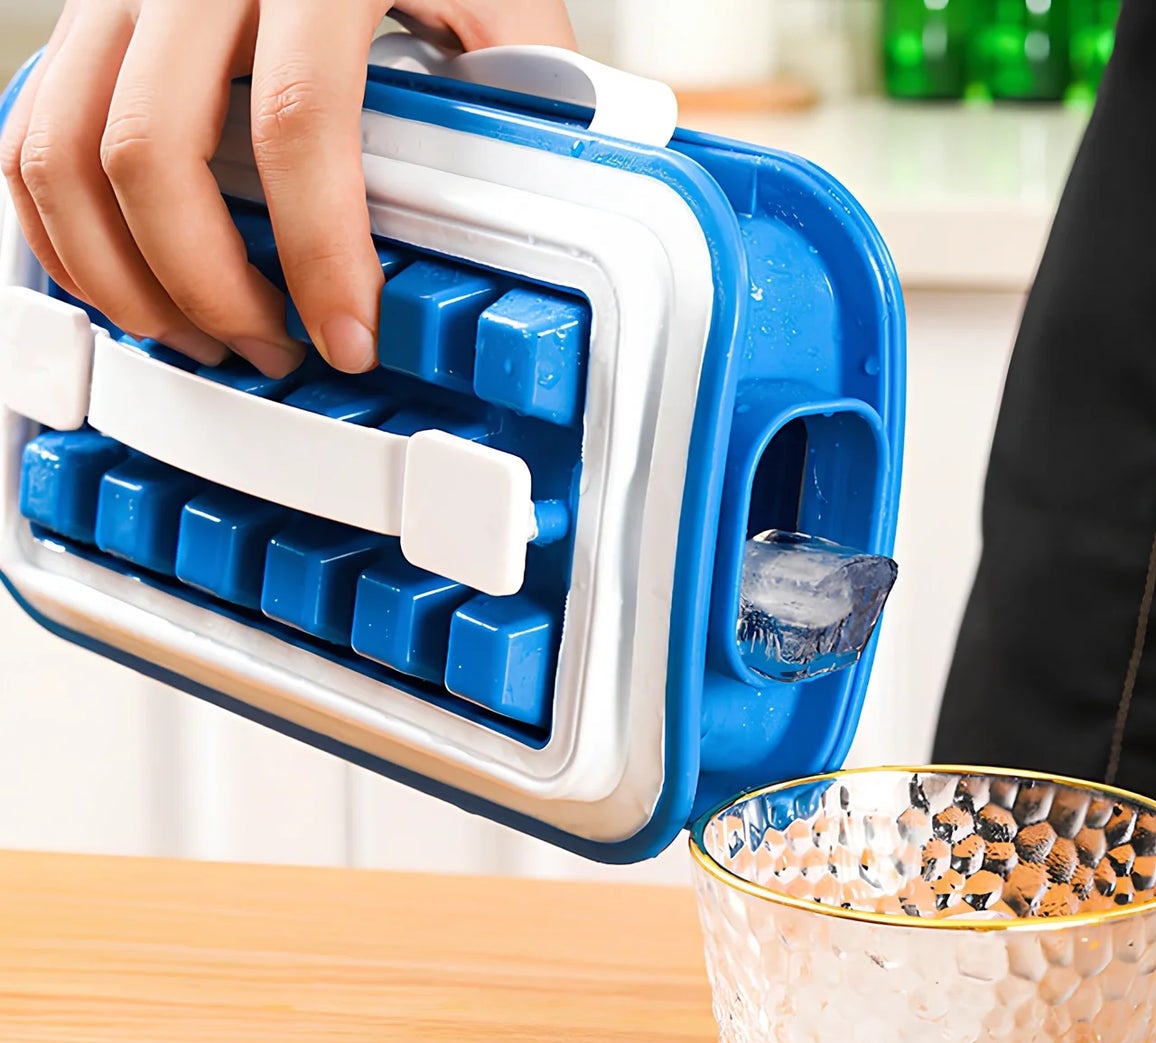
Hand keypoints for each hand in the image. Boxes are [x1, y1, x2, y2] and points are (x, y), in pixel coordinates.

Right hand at [0, 1, 574, 376]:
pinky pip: (31, 132)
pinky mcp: (82, 14)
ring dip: (126, 277)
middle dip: (209, 290)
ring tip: (206, 336)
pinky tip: (132, 284)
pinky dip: (63, 230)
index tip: (350, 338)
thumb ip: (521, 72)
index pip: (298, 125)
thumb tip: (557, 182)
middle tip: (274, 349)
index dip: (320, 254)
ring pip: (62, 153)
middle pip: (152, 155)